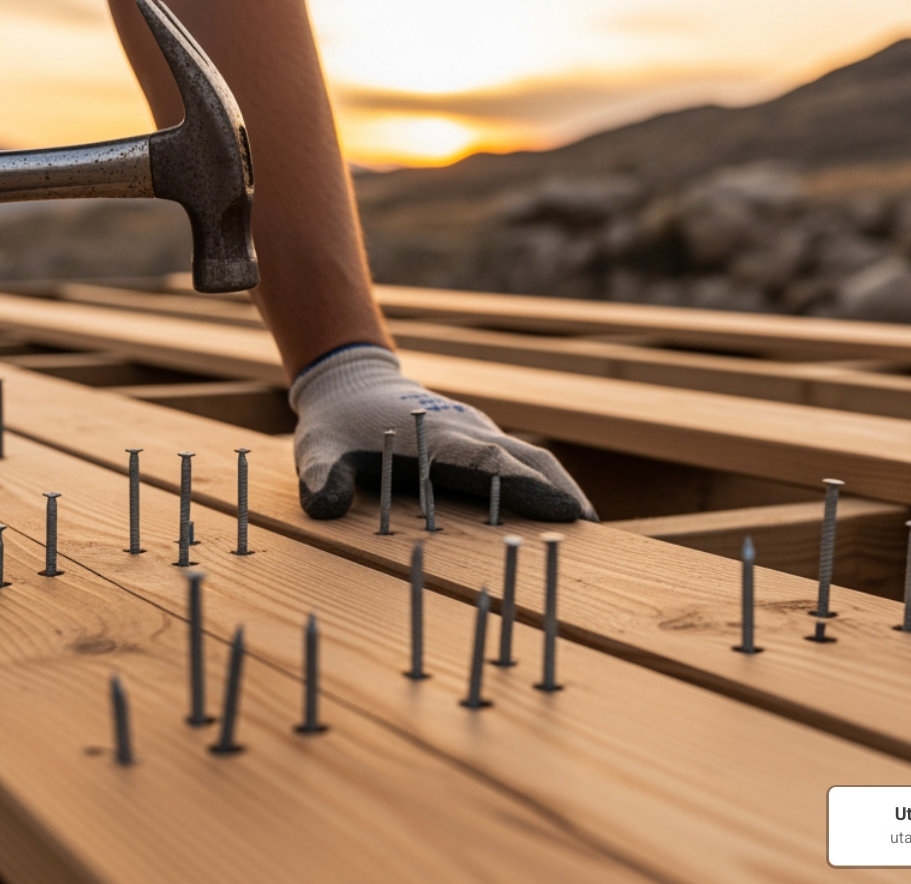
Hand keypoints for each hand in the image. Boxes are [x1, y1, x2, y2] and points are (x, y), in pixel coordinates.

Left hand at [289, 345, 597, 521]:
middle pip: (526, 458)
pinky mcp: (479, 438)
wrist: (350, 381)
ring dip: (559, 486)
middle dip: (558, 491)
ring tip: (589, 529)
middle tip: (591, 531)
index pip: (489, 465)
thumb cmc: (337, 423)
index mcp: (436, 438)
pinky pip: (521, 458)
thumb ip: (322, 478)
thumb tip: (325, 507)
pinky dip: (545, 481)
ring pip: (530, 455)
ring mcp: (476, 432)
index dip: (525, 488)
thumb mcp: (319, 450)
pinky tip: (560, 513)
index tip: (562, 511)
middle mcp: (466, 432)